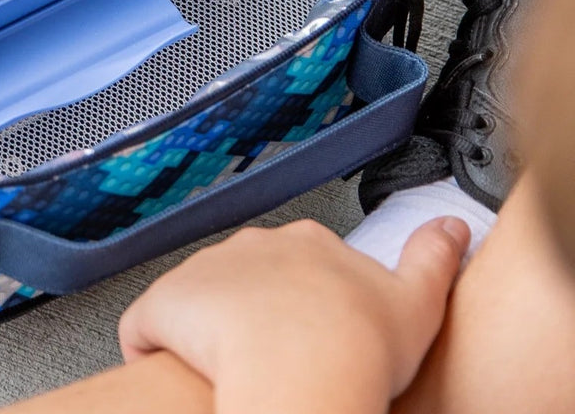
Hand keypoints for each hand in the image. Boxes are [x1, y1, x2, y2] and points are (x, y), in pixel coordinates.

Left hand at [118, 216, 469, 413]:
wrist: (306, 371)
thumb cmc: (361, 348)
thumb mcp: (419, 303)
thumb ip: (435, 257)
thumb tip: (454, 224)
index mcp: (308, 242)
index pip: (297, 264)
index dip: (302, 305)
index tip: (309, 337)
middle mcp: (251, 245)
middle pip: (245, 281)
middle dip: (252, 316)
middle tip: (270, 364)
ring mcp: (204, 270)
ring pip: (198, 303)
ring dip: (206, 334)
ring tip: (226, 377)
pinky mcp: (164, 303)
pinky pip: (147, 327)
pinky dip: (152, 347)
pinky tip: (171, 374)